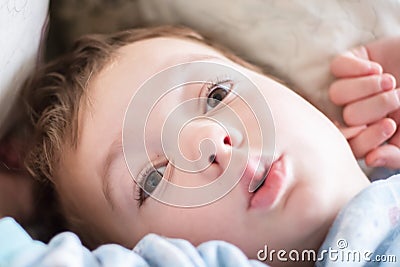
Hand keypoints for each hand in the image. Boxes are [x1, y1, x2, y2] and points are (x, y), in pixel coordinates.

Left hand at [329, 43, 399, 168]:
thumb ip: (397, 156)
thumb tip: (370, 159)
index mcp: (372, 133)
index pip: (351, 144)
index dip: (366, 138)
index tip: (390, 125)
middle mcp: (359, 112)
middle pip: (347, 116)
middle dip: (376, 107)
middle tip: (398, 97)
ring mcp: (354, 87)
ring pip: (337, 93)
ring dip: (367, 87)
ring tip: (389, 82)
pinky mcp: (353, 61)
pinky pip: (337, 67)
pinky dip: (357, 67)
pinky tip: (377, 68)